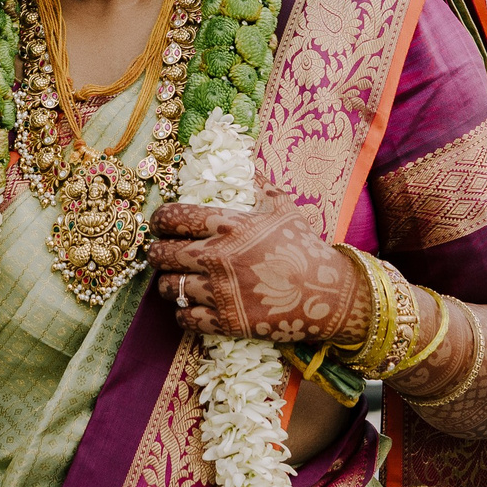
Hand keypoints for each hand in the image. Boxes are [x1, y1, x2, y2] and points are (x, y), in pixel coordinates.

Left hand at [146, 190, 368, 344]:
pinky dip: (182, 314)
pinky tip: (188, 309)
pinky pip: (186, 318)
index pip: (176, 217)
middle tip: (160, 255)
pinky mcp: (228, 321)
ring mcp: (222, 291)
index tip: (158, 225)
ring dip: (167, 285)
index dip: (159, 221)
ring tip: (173, 282)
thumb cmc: (305, 249)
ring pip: (170, 288)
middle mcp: (219, 257)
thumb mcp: (285, 210)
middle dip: (156, 254)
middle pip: (163, 254)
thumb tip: (252, 165)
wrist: (329, 294)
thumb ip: (263, 187)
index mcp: (230, 226)